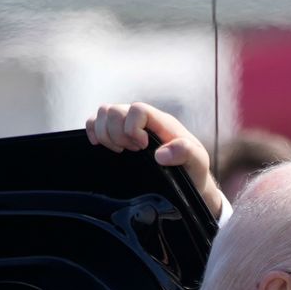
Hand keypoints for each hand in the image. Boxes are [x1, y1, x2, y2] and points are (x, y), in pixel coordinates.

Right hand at [85, 101, 225, 220]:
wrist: (187, 180)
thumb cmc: (192, 169)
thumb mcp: (197, 161)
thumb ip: (185, 152)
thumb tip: (161, 154)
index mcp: (161, 121)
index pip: (137, 109)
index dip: (132, 128)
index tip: (141, 147)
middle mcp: (143, 120)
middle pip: (115, 110)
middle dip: (117, 134)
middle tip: (131, 151)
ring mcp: (128, 126)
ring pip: (103, 112)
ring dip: (105, 133)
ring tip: (120, 150)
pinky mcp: (116, 136)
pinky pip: (95, 122)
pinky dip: (93, 131)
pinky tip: (102, 146)